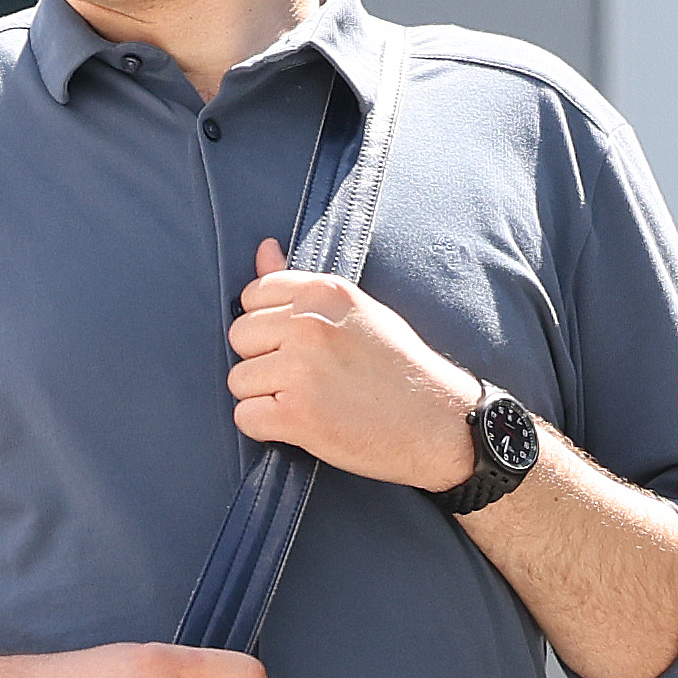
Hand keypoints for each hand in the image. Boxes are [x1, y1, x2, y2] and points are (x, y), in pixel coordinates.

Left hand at [229, 242, 489, 489]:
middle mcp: (309, 326)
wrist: (439, 423)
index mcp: (325, 293)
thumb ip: (303, 284)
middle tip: (304, 376)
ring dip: (265, 396)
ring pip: (238, 380)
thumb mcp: (360, 310)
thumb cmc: (401, 366)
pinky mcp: (297, 416)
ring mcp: (301, 371)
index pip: (253, 295)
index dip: (268, 324)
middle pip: (240, 337)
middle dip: (262, 360)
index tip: (294, 343)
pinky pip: (246, 417)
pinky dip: (267, 427)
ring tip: (309, 400)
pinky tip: (302, 424)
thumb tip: (263, 250)